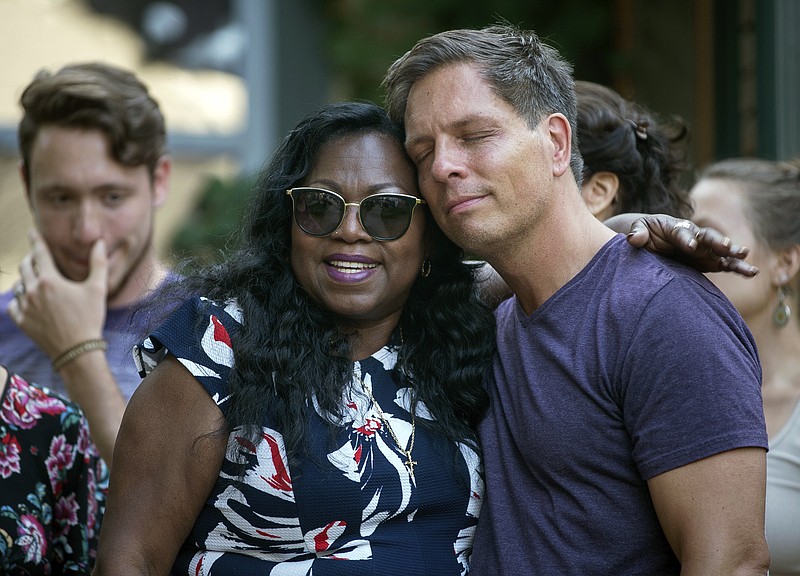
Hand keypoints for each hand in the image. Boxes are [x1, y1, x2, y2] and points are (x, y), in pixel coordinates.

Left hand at [7, 229, 108, 358]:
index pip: (40, 253)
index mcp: (50, 280)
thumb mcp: (98, 289)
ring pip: (19, 285)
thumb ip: (98, 263)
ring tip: (34, 279)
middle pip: (26, 267)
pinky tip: (26, 299)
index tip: (32, 232)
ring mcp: (25, 306)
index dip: (36, 240)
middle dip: (30, 259)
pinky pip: (13, 304)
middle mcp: (33, 290)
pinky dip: (19, 299)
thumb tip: (99, 243)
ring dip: (26, 279)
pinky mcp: (22, 321)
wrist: (77, 350)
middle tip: (35, 257)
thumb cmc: (90, 318)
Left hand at [625, 214, 758, 276]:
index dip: (686, 238)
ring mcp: (703, 249)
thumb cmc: (645, 233)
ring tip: (744, 255)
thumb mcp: (638, 230)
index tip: (690, 246)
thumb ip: (637, 233)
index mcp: (675, 227)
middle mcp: (693, 236)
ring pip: (720, 250)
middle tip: (725, 247)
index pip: (682, 232)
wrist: (652, 242)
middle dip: (716, 241)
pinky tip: (751, 272)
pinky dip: (737, 267)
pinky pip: (725, 263)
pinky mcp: (708, 262)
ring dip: (732, 252)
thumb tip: (635, 239)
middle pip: (707, 237)